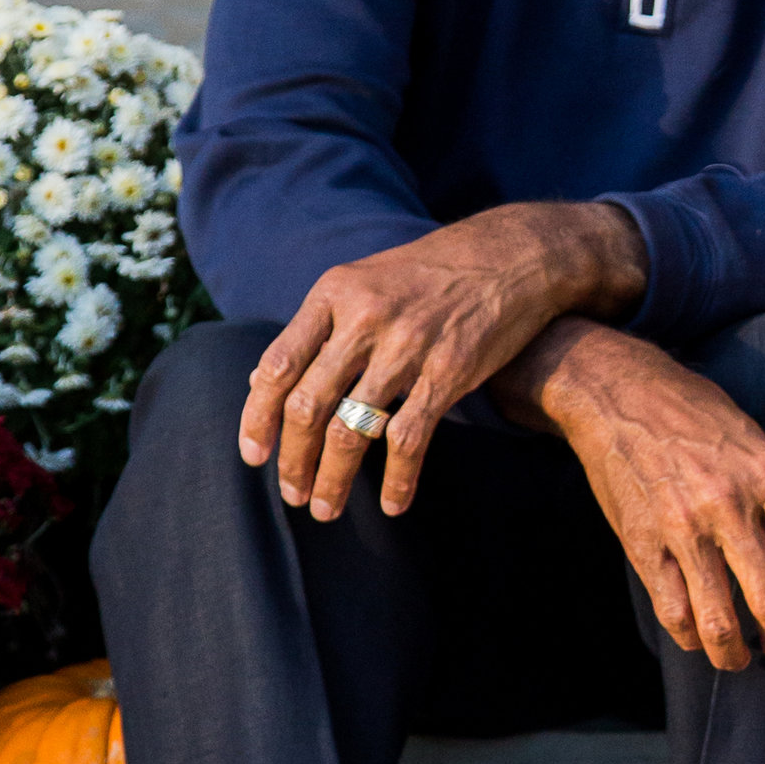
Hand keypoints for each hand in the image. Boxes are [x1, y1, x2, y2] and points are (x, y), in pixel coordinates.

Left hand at [240, 201, 647, 521]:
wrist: (511, 255)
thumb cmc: (428, 272)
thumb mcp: (363, 282)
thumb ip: (316, 328)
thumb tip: (259, 381)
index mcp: (334, 293)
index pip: (277, 364)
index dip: (257, 417)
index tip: (253, 455)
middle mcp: (365, 318)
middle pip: (309, 404)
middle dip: (294, 460)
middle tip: (292, 494)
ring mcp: (407, 346)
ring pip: (352, 429)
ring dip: (333, 478)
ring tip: (326, 508)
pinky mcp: (448, 372)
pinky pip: (408, 438)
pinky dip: (397, 479)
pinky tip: (393, 504)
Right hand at [518, 323, 764, 667]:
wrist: (621, 396)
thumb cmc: (702, 419)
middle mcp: (728, 505)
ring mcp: (682, 528)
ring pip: (719, 619)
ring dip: (737, 653)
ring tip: (743, 656)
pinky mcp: (643, 544)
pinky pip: (672, 610)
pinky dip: (691, 636)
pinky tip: (700, 638)